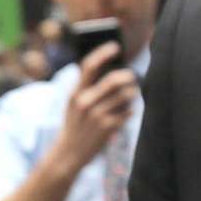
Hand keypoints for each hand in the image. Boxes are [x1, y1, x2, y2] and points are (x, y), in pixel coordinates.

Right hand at [51, 46, 136, 174]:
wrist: (68, 154)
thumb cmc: (74, 125)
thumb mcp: (73, 104)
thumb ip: (86, 88)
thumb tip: (109, 69)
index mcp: (75, 93)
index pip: (89, 66)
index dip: (103, 53)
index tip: (115, 46)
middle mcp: (85, 102)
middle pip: (113, 80)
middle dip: (127, 76)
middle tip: (132, 76)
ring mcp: (97, 115)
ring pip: (125, 95)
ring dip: (132, 93)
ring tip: (131, 95)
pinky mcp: (107, 127)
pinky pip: (127, 111)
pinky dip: (130, 110)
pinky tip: (127, 112)